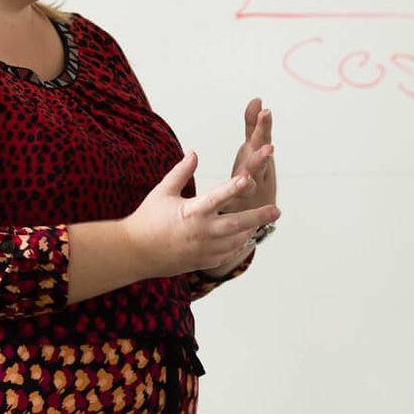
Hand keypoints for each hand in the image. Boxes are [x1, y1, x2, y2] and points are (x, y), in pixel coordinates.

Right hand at [124, 151, 279, 277]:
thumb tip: (195, 153)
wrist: (136, 252)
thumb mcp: (162, 192)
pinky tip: (246, 236)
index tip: (249, 178)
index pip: (217, 197)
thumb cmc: (148, 219)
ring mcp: (204, 249)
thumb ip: (181, 172)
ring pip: (236, 240)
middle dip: (258, 217)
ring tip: (265, 219)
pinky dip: (239, 245)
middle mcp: (201, 232)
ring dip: (251, 229)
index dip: (234, 187)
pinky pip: (228, 253)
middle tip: (277, 209)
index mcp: (191, 212)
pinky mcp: (204, 261)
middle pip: (236, 224)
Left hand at [226, 98, 277, 214]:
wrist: (258, 215)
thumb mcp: (253, 149)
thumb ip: (253, 127)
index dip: (263, 127)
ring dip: (248, 184)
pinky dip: (233, 206)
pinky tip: (226, 205)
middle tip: (268, 149)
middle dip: (262, 157)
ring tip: (246, 180)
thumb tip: (257, 100)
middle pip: (259, 164)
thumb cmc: (255, 176)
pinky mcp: (238, 208)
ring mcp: (250, 193)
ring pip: (249, 187)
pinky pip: (234, 206)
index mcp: (257, 157)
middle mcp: (258, 175)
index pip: (261, 139)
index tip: (265, 112)